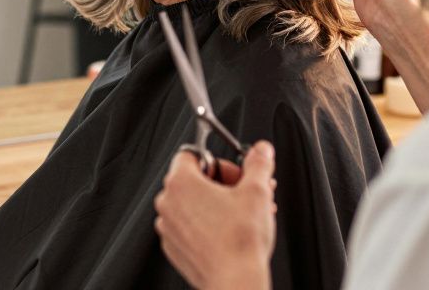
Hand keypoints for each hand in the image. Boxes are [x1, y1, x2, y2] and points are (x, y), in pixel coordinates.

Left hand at [155, 141, 275, 289]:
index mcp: (181, 183)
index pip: (192, 154)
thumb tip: (261, 151)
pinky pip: (190, 227)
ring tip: (245, 214)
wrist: (235, 281)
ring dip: (219, 205)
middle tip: (246, 193)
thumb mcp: (257, 191)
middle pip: (195, 180)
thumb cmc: (240, 241)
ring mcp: (169, 228)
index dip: (218, 161)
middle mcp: (168, 203)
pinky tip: (231, 232)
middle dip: (224, 184)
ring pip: (194, 205)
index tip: (235, 173)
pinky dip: (208, 226)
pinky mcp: (175, 248)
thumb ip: (258, 163)